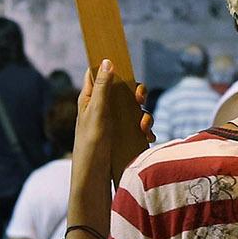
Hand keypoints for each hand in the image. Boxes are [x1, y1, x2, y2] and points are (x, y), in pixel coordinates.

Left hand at [71, 61, 151, 209]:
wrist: (94, 178)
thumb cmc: (90, 144)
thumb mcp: (96, 112)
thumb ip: (103, 87)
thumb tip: (108, 61)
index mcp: (90, 99)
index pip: (97, 74)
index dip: (108, 65)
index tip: (121, 60)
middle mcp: (102, 108)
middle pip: (123, 90)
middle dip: (135, 92)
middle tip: (139, 97)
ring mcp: (114, 123)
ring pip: (134, 108)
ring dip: (143, 114)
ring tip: (144, 126)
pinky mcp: (124, 137)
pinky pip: (139, 127)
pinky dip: (146, 129)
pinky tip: (148, 137)